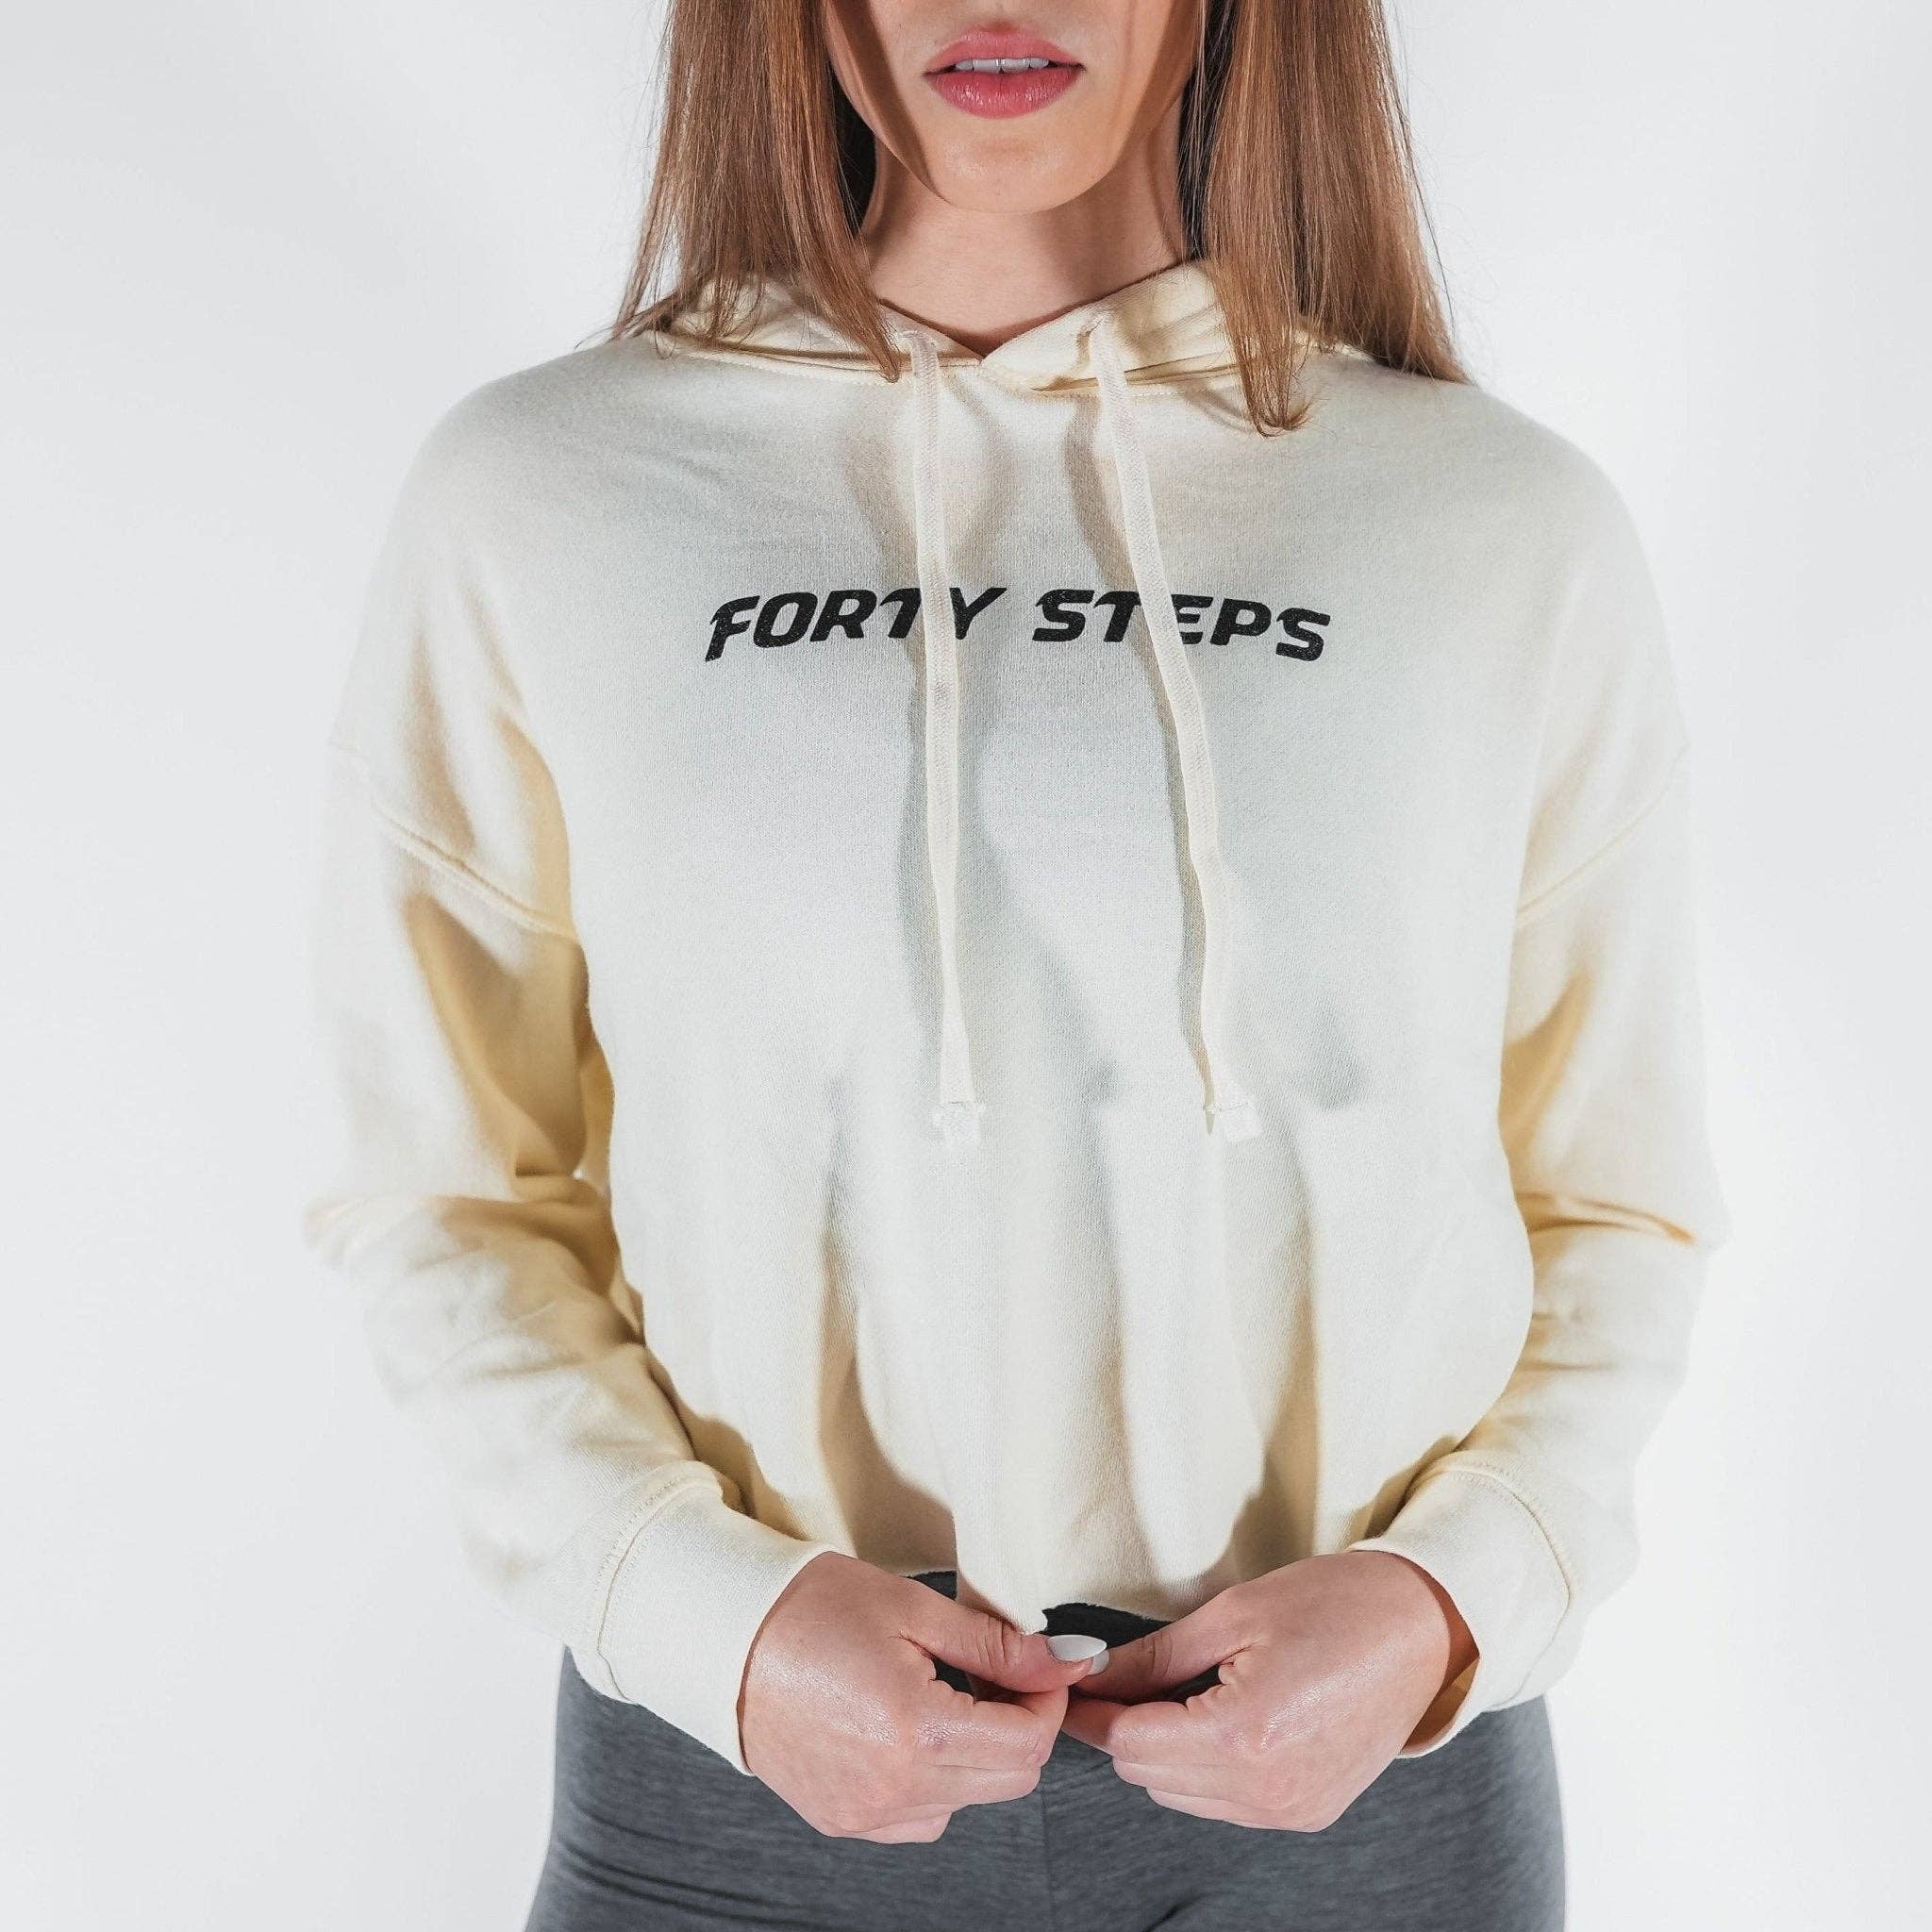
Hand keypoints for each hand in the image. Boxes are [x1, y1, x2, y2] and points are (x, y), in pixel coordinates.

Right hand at [739, 1552, 1103, 1841]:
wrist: (722, 1638)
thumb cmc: (812, 1608)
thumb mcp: (913, 1608)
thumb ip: (996, 1646)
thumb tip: (1066, 1660)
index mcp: (917, 1729)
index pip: (1029, 1744)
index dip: (1047, 1700)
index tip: (1038, 1665)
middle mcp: (895, 1787)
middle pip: (1010, 1780)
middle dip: (1019, 1726)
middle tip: (995, 1675)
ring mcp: (867, 1812)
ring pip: (969, 1800)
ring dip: (978, 1753)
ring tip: (944, 1695)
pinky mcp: (844, 1820)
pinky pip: (923, 1817)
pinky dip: (936, 1780)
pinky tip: (909, 1730)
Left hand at [1060, 1550, 1476, 1830]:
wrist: (1426, 1628)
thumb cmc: (1335, 1604)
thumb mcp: (1233, 1614)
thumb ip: (1155, 1657)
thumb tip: (1095, 1674)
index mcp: (1244, 1736)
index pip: (1131, 1743)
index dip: (1095, 1710)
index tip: (1075, 1682)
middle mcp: (1267, 1790)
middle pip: (1150, 1775)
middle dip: (1127, 1727)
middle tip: (1120, 1677)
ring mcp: (1291, 1810)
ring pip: (1183, 1795)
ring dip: (1165, 1750)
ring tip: (1178, 1691)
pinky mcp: (1307, 1812)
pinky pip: (1226, 1804)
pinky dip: (1205, 1768)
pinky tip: (1217, 1718)